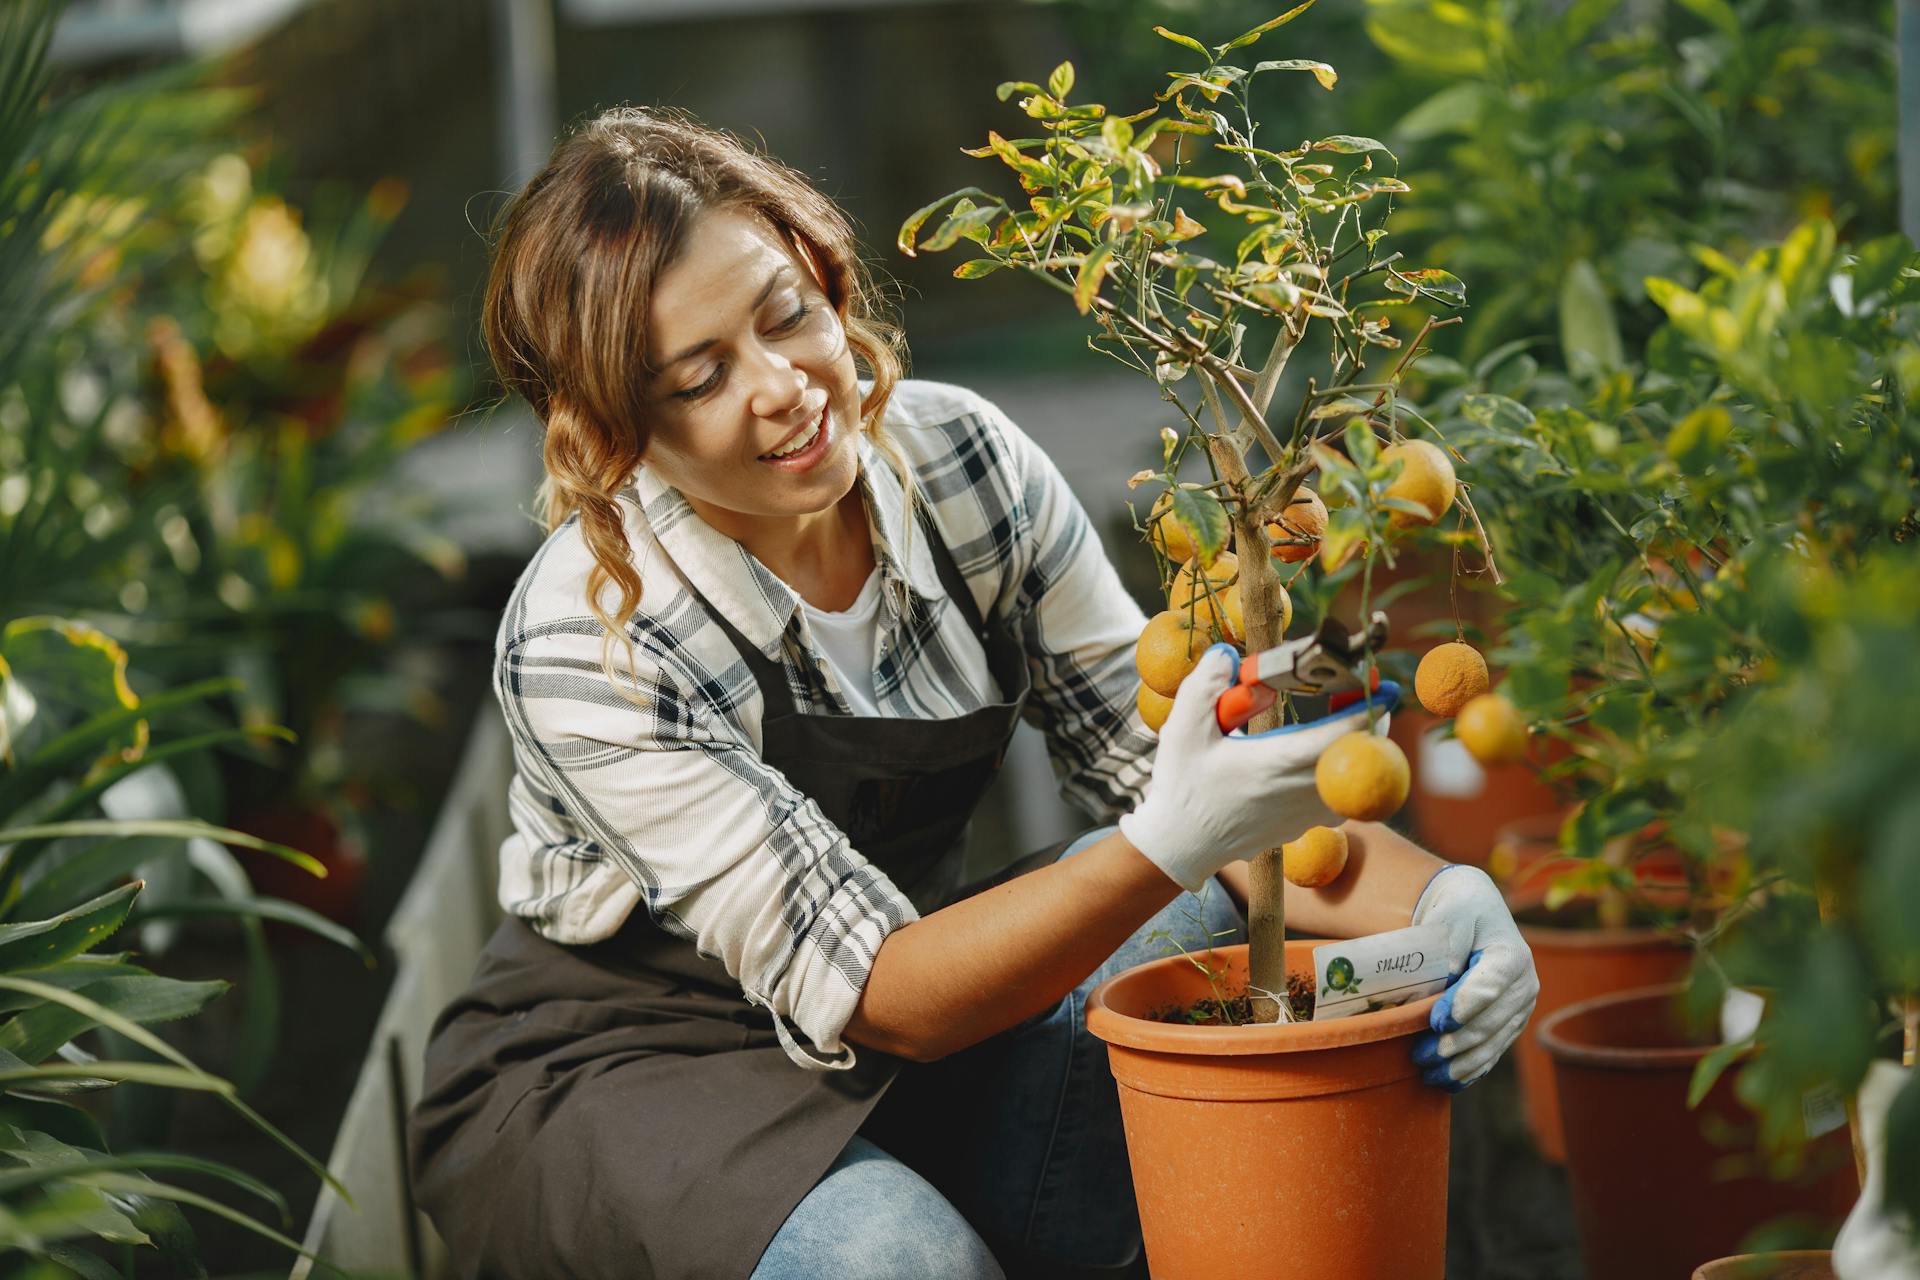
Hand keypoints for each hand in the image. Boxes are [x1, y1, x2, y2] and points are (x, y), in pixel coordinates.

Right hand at [1120, 644, 1396, 891]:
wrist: (1182, 844)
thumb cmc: (1183, 787)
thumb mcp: (1182, 730)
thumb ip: (1206, 686)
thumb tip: (1228, 654)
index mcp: (1277, 763)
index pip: (1342, 736)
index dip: (1367, 710)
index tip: (1382, 687)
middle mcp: (1301, 792)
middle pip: (1361, 756)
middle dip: (1369, 722)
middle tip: (1363, 695)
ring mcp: (1307, 814)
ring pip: (1355, 778)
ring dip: (1357, 748)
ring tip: (1345, 720)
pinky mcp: (1305, 826)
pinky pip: (1341, 796)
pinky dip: (1343, 773)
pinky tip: (1322, 756)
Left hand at [1410, 864, 1538, 1090]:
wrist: (1475, 910)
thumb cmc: (1458, 911)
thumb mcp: (1450, 915)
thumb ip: (1446, 944)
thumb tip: (1440, 985)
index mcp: (1511, 955)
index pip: (1490, 986)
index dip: (1464, 1007)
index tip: (1437, 1022)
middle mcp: (1524, 984)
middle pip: (1489, 1022)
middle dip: (1454, 1043)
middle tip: (1419, 1055)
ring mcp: (1520, 1007)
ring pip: (1491, 1043)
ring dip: (1459, 1062)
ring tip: (1427, 1073)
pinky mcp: (1510, 1023)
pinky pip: (1493, 1051)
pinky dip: (1471, 1068)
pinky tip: (1447, 1082)